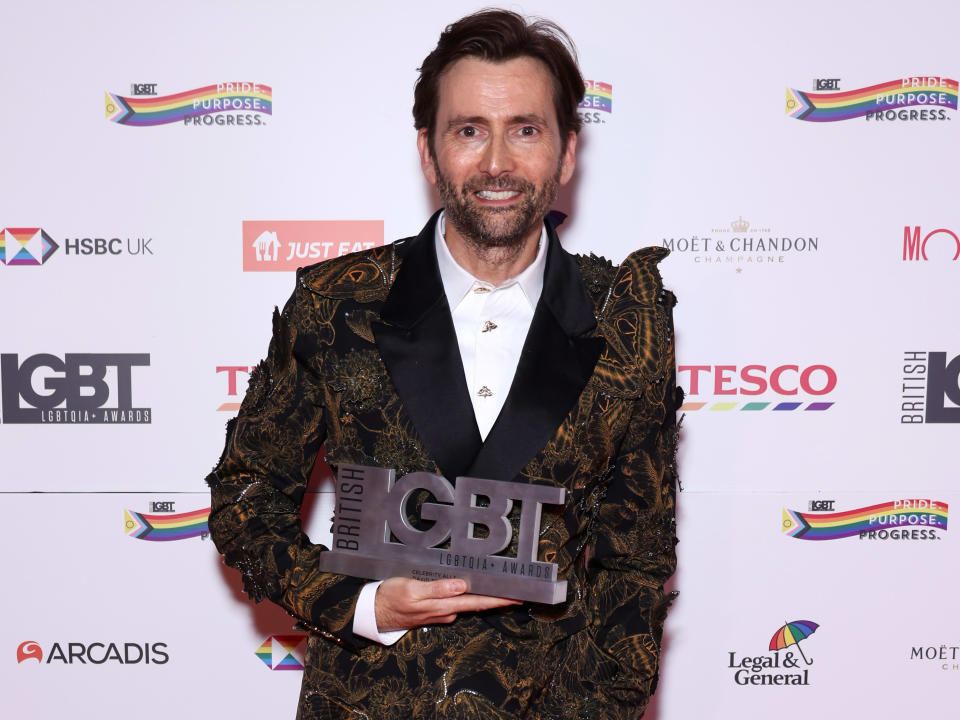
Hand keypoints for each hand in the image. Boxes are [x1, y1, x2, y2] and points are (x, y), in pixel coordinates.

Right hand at [374, 577, 520, 631]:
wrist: (375, 612)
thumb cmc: (391, 598)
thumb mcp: (411, 589)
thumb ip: (437, 589)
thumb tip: (462, 586)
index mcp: (443, 605)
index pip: (478, 602)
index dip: (499, 600)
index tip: (518, 597)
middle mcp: (446, 610)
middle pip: (478, 603)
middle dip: (499, 599)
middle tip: (519, 592)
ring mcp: (441, 611)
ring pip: (467, 602)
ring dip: (484, 596)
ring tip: (501, 585)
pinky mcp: (434, 609)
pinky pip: (455, 601)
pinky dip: (467, 595)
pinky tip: (472, 586)